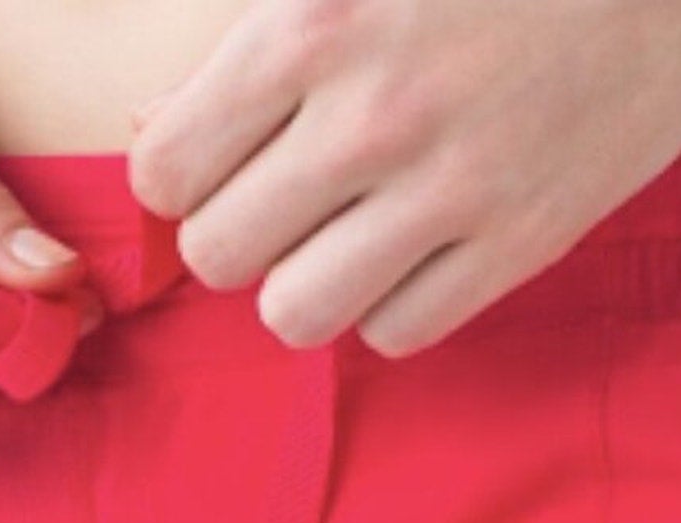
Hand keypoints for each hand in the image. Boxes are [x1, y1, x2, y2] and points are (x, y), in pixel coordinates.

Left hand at [127, 0, 680, 356]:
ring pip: (296, 315)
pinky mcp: (523, 245)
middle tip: (286, 207)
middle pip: (220, 256)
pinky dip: (393, 306)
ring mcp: (453, 190)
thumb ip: (257, 41)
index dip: (181, 179)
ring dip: (309, 288)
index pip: (165, 169)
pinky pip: (398, 334)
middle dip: (240, 237)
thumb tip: (156, 121)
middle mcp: (372, 115)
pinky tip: (418, 253)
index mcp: (311, 24)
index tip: (221, 168)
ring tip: (346, 241)